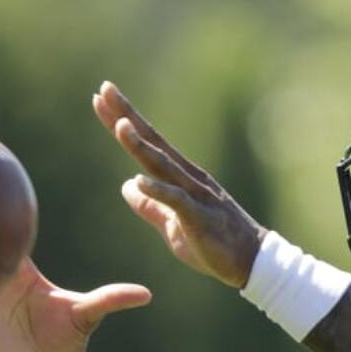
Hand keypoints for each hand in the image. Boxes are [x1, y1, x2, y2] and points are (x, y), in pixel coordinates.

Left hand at [93, 81, 265, 287]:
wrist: (250, 261)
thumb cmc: (213, 242)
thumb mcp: (172, 225)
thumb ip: (150, 205)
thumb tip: (127, 185)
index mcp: (180, 178)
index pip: (147, 143)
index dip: (123, 121)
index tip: (101, 98)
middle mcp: (187, 179)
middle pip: (153, 143)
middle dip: (128, 117)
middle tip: (105, 90)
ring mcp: (196, 196)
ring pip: (164, 166)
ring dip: (141, 146)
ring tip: (121, 125)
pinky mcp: (201, 218)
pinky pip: (178, 201)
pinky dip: (159, 191)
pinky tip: (139, 181)